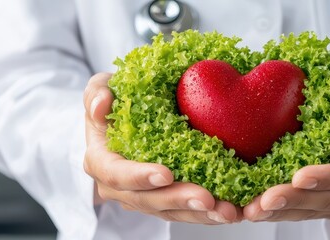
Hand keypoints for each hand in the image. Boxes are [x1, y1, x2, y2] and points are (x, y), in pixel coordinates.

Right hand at [83, 73, 241, 223]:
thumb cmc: (115, 102)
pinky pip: (188, 213)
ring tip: (226, 211)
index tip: (165, 174)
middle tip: (207, 199)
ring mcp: (145, 199)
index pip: (117, 174)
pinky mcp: (167, 203)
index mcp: (101, 162)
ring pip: (172, 212)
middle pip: (149, 201)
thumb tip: (102, 104)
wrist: (126, 121)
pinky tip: (232, 212)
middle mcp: (121, 189)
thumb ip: (97, 92)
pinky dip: (210, 214)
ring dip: (200, 214)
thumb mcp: (101, 89)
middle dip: (179, 200)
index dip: (139, 177)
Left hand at [244, 78, 329, 220]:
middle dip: (295, 200)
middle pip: (329, 199)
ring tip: (252, 210)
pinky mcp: (328, 206)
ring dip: (281, 212)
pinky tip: (254, 209)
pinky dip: (278, 212)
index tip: (299, 176)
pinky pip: (302, 212)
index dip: (329, 177)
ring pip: (312, 211)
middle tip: (264, 199)